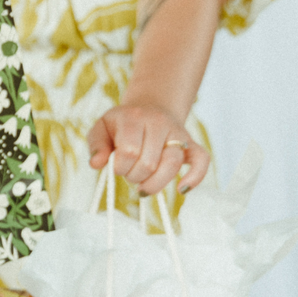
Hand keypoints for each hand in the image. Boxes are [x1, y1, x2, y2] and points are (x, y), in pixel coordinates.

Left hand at [86, 102, 209, 195]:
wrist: (149, 107)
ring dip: (154, 183)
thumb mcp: (102, 128)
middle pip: (149, 162)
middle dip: (135, 176)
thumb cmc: (122, 124)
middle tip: (130, 173)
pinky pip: (202, 160)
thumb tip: (97, 164)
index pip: (129, 151)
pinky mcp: (190, 145)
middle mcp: (159, 123)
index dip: (120, 167)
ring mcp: (177, 134)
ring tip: (144, 186)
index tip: (117, 167)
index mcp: (134, 117)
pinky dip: (194, 177)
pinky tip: (181, 189)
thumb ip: (96, 145)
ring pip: (172, 164)